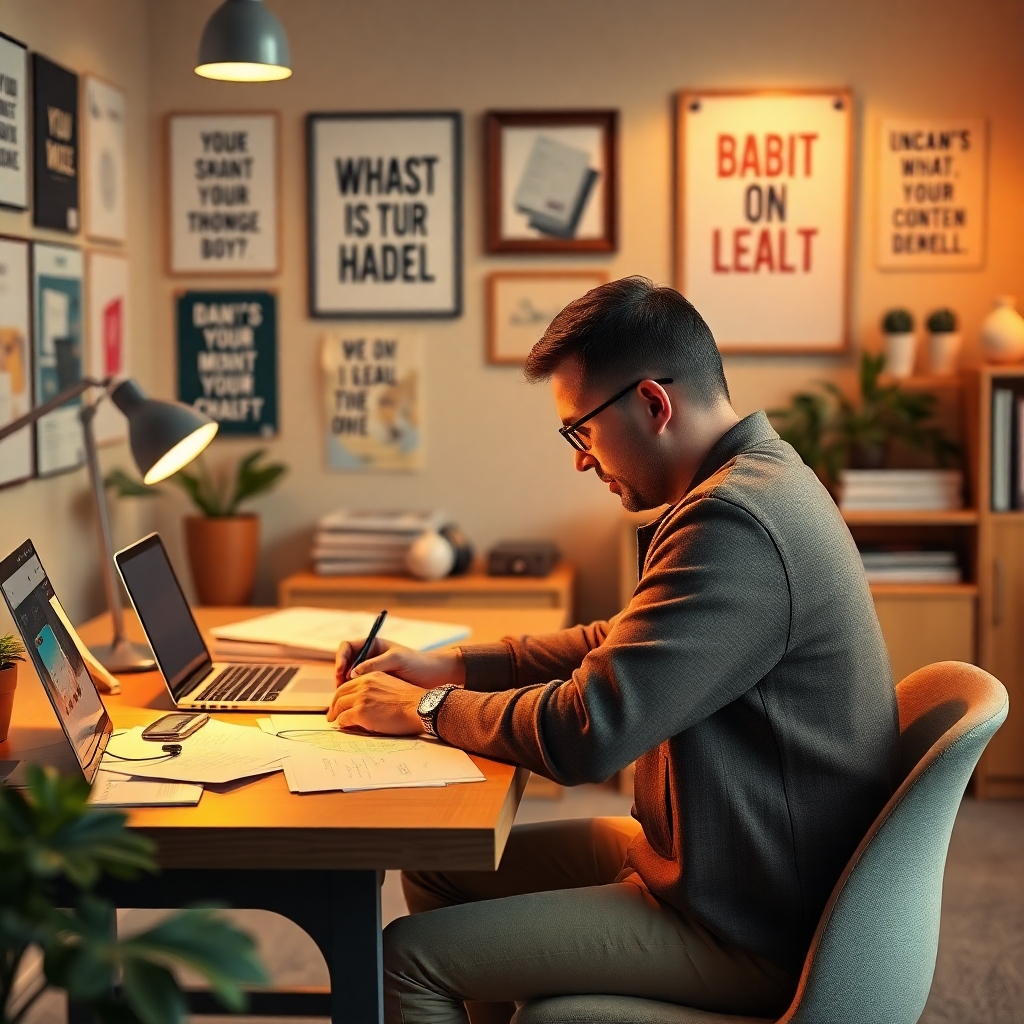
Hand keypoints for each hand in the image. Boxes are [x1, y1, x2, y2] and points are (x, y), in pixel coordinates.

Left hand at [326, 671, 424, 732]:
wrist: (419, 707)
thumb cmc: (411, 701)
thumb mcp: (391, 686)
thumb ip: (376, 689)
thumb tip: (367, 701)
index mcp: (372, 675)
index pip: (349, 683)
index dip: (342, 694)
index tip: (340, 702)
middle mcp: (364, 684)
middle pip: (340, 693)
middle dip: (334, 704)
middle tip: (332, 714)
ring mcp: (361, 698)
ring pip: (339, 706)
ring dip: (336, 715)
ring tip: (335, 721)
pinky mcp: (360, 712)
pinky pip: (343, 719)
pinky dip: (341, 724)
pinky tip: (344, 726)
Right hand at [334, 636, 464, 689]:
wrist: (434, 676)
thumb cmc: (417, 663)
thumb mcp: (396, 659)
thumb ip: (374, 665)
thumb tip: (352, 674)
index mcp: (372, 646)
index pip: (347, 648)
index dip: (340, 659)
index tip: (341, 672)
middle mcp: (369, 658)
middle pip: (344, 665)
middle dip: (339, 677)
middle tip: (340, 690)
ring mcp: (372, 672)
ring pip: (349, 679)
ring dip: (345, 688)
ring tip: (346, 698)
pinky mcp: (376, 686)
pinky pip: (359, 690)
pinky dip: (355, 696)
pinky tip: (356, 704)